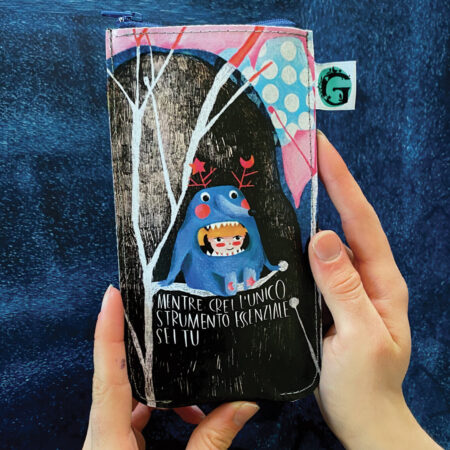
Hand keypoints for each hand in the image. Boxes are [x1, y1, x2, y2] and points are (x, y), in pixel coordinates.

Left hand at [82, 286, 258, 448]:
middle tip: (173, 327)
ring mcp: (108, 442)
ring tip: (199, 391)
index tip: (111, 296)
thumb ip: (212, 440)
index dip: (107, 331)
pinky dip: (163, 413)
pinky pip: (137, 419)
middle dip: (152, 358)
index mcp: (108, 441)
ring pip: (133, 401)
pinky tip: (192, 417)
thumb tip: (246, 402)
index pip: (107, 374)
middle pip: (122, 381)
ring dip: (166, 393)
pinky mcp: (116, 448)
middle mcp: (103, 437)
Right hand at [309, 131, 441, 448]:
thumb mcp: (359, 338)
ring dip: (310, 209)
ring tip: (288, 181)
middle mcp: (365, 275)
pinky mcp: (327, 296)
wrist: (362, 419)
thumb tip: (322, 237)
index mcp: (382, 281)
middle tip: (300, 153)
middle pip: (346, 221)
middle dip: (327, 184)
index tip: (321, 149)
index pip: (361, 221)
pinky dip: (298, 241)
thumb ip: (343, 288)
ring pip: (327, 240)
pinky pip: (313, 263)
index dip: (342, 182)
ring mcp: (345, 285)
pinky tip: (281, 231)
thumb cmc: (365, 386)